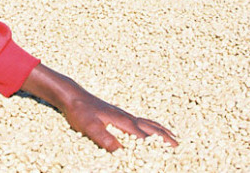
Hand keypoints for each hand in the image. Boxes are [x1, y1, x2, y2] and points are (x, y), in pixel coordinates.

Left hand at [21, 64, 176, 151]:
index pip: (144, 136)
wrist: (71, 95)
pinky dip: (150, 125)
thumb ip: (105, 139)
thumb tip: (120, 152)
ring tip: (171, 136)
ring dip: (160, 130)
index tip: (170, 153)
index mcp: (123, 121)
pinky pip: (139, 120)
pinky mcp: (117, 114)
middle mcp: (126, 117)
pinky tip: (146, 128)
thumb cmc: (79, 111)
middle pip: (150, 127)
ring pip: (147, 122)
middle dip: (164, 137)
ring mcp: (122, 114)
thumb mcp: (89, 127)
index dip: (156, 146)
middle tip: (178, 145)